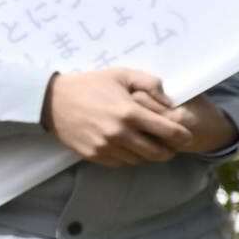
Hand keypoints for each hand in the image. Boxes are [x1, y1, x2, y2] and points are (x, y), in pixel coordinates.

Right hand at [45, 67, 221, 167]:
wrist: (51, 100)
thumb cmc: (90, 84)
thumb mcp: (122, 74)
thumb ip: (150, 83)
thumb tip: (170, 101)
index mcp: (130, 113)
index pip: (169, 132)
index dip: (183, 137)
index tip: (186, 136)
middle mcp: (120, 134)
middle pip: (158, 153)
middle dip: (169, 150)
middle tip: (171, 145)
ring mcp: (106, 147)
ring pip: (140, 160)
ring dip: (149, 155)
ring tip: (150, 145)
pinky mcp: (94, 155)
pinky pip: (121, 163)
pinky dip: (130, 158)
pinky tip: (130, 147)